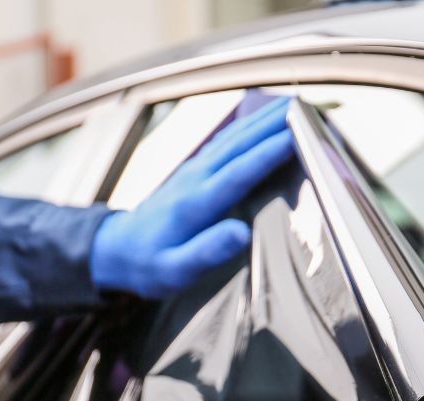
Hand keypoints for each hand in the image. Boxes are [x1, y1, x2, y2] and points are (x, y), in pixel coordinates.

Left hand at [90, 96, 292, 297]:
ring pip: (234, 137)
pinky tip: (265, 119)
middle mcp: (195, 178)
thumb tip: (240, 233)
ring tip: (294, 105)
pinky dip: (249, 126)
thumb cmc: (149, 265)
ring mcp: (194, 170)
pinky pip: (227, 141)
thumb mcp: (174, 271)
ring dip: (264, 119)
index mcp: (195, 205)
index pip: (238, 172)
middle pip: (239, 144)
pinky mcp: (195, 169)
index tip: (297, 137)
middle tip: (306, 109)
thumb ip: (206, 252)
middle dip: (273, 125)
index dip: (268, 154)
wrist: (117, 249)